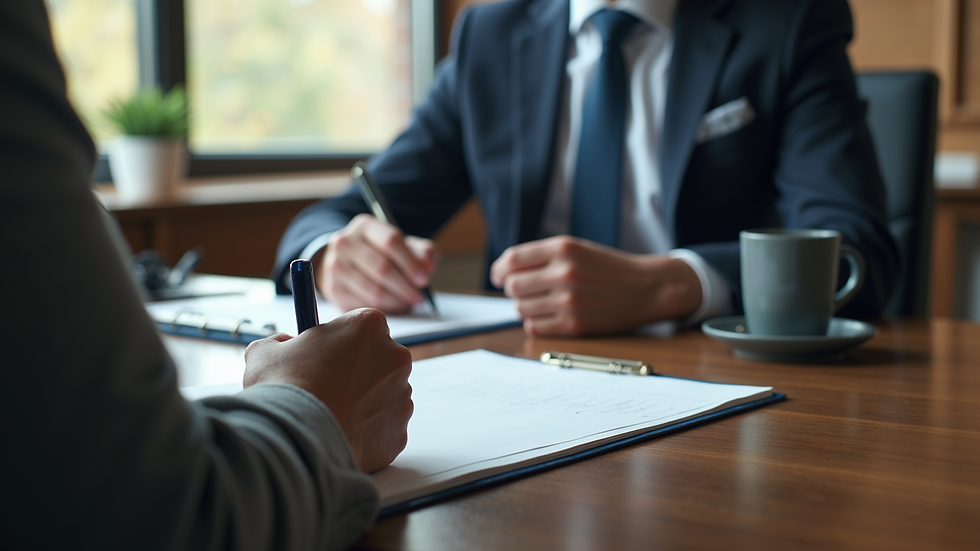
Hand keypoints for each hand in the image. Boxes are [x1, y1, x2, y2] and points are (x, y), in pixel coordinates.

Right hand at [242, 308, 413, 472]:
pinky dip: (366, 433)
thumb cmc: (284, 390)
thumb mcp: (265, 352)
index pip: (363, 326)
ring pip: (384, 395)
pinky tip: (339, 434)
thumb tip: (283, 345)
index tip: (328, 354)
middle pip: (380, 359)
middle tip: (327, 387)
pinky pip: (384, 429)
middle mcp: (395, 357)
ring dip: (363, 402)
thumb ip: (280, 342)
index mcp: (367, 326)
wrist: (295, 440)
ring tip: (329, 414)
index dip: (343, 341)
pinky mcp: (399, 432)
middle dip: (358, 372)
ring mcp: (402, 396)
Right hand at [316, 214, 437, 312]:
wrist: (344, 262)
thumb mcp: (402, 246)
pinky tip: (393, 306)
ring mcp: (335, 266)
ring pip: (374, 290)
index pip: (391, 241)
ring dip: (397, 301)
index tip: (424, 279)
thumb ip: (421, 252)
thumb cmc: (380, 253)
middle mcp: (345, 242)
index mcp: (365, 226)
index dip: (411, 263)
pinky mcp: (333, 289)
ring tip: (409, 302)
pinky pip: (364, 305)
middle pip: (382, 268)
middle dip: (406, 286)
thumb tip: (428, 266)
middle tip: (419, 296)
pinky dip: (383, 309)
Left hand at [489, 236, 701, 335]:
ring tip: (540, 302)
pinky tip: (548, 315)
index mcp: (564, 249)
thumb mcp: (577, 248)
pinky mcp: (574, 325)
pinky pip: (534, 326)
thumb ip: (542, 256)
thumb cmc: (609, 268)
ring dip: (524, 306)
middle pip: (513, 286)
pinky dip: (535, 322)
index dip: (499, 270)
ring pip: (521, 308)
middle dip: (513, 289)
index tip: (498, 276)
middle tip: (524, 290)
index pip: (512, 260)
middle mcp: (564, 273)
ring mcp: (569, 301)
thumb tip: (504, 272)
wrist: (647, 288)